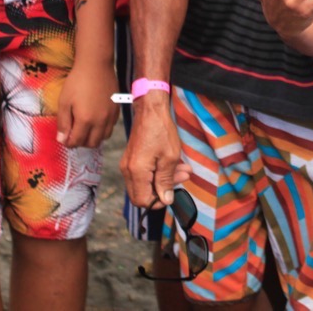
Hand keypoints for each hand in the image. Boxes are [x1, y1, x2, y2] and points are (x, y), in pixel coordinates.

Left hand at [56, 58, 119, 148]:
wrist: (96, 66)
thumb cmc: (77, 82)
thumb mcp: (64, 102)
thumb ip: (63, 123)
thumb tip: (62, 140)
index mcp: (85, 120)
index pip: (76, 142)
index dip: (68, 142)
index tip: (64, 137)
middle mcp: (100, 122)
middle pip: (92, 143)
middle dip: (81, 142)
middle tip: (74, 133)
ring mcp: (111, 116)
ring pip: (104, 137)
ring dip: (94, 137)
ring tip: (86, 128)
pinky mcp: (117, 110)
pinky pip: (111, 127)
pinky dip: (103, 129)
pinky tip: (96, 120)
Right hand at [121, 91, 191, 207]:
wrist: (150, 110)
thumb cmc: (161, 131)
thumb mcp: (170, 157)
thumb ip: (166, 181)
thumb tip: (165, 200)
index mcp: (136, 172)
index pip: (142, 201)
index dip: (158, 202)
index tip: (173, 193)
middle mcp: (128, 171)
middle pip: (142, 194)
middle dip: (164, 189)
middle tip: (183, 176)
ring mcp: (128, 164)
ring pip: (145, 183)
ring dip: (164, 179)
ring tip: (184, 169)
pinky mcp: (132, 159)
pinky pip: (144, 173)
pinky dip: (158, 171)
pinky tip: (174, 163)